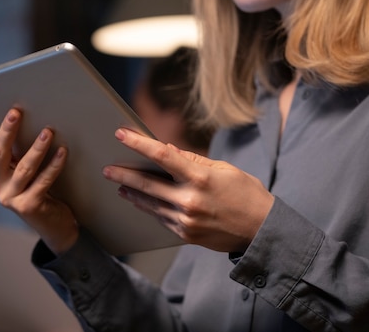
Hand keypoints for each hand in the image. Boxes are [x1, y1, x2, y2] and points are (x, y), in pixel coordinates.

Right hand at [0, 102, 78, 253]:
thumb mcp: (23, 170)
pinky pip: (43, 181)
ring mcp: (11, 197)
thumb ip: (18, 152)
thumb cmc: (39, 191)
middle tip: (15, 112)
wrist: (53, 225)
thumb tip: (21, 118)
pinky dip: (54, 166)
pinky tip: (62, 152)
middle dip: (6, 131)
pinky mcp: (28, 206)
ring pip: (24, 167)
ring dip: (37, 148)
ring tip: (48, 131)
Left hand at [102, 128, 273, 252]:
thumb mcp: (224, 169)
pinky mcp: (185, 234)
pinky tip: (138, 201)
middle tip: (107, 168)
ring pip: (150, 204)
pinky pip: (160, 218)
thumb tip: (168, 150)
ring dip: (132, 193)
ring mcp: (186, 220)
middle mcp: (190, 200)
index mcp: (200, 178)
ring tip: (118, 184)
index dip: (139, 143)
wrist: (261, 231)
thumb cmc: (245, 194)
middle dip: (123, 174)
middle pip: (147, 184)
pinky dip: (148, 208)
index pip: (163, 156)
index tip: (121, 134)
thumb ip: (193, 160)